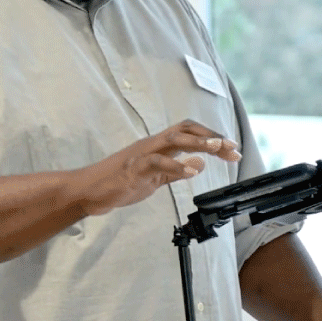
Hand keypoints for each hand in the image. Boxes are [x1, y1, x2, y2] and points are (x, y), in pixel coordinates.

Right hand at [75, 119, 241, 215]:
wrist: (89, 190)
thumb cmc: (119, 183)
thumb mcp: (155, 179)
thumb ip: (176, 171)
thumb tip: (200, 164)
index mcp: (158, 146)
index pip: (189, 133)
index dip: (212, 138)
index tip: (232, 149)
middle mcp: (152, 144)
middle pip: (185, 130)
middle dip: (211, 136)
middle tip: (231, 147)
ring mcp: (142, 154)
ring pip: (172, 139)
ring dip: (197, 142)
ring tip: (216, 148)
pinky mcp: (133, 168)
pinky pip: (156, 162)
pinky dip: (175, 165)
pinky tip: (191, 171)